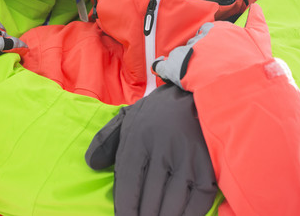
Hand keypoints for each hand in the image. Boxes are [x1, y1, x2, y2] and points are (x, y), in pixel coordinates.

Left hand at [85, 85, 216, 215]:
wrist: (192, 96)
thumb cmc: (154, 114)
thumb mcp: (125, 119)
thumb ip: (106, 141)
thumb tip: (91, 164)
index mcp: (137, 141)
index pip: (129, 185)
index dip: (126, 210)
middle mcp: (161, 152)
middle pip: (150, 200)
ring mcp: (187, 160)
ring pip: (173, 204)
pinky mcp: (208, 167)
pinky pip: (198, 201)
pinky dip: (189, 215)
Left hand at [152, 3, 273, 91]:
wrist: (241, 87)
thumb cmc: (253, 64)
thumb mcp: (259, 39)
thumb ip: (256, 21)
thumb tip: (255, 6)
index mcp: (218, 29)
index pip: (210, 33)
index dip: (213, 46)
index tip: (219, 57)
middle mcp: (201, 37)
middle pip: (196, 44)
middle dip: (200, 55)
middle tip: (210, 70)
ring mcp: (188, 51)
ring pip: (182, 55)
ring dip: (186, 64)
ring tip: (197, 78)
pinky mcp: (176, 66)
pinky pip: (164, 66)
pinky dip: (163, 69)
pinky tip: (167, 73)